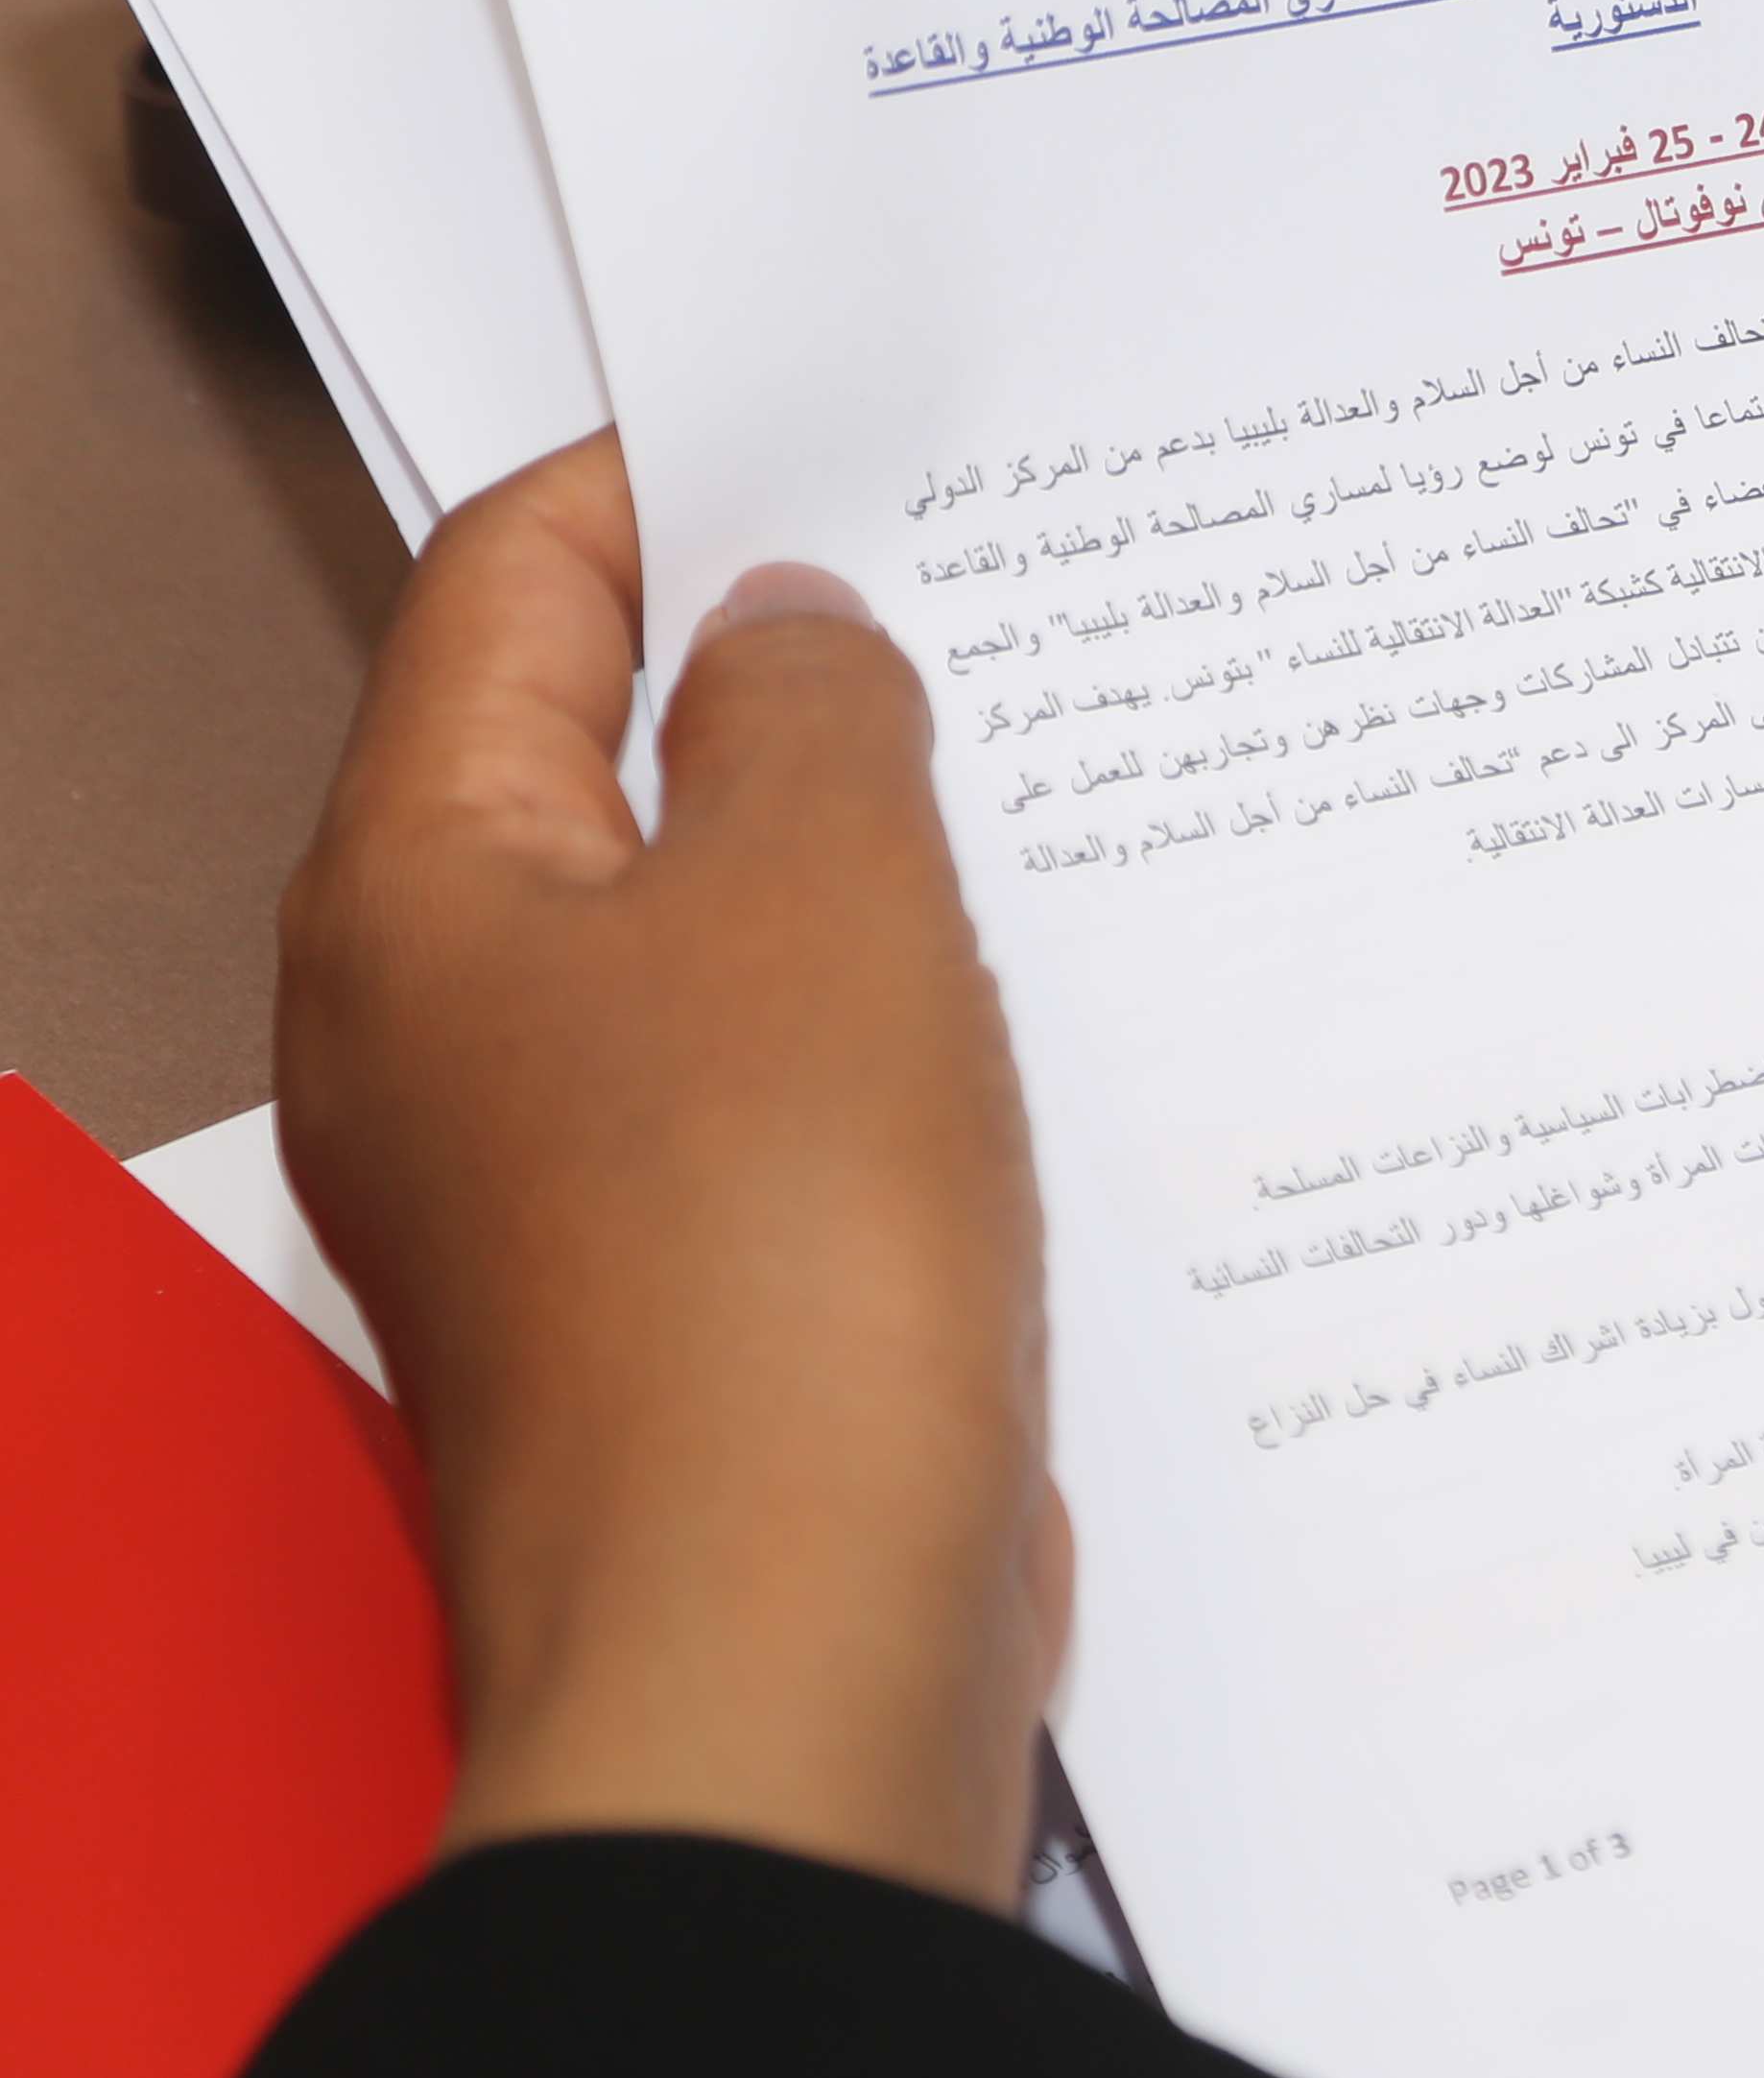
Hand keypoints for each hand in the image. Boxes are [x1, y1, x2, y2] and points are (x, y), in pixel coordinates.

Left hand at [274, 435, 1060, 1912]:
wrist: (782, 1651)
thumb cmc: (770, 1275)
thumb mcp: (824, 889)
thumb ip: (807, 704)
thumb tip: (787, 633)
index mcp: (414, 887)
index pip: (506, 584)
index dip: (666, 478)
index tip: (824, 426)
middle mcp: (436, 1026)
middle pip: (593, 760)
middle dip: (785, 671)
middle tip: (977, 592)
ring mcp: (546, 1175)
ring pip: (702, 936)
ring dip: (859, 860)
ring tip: (1036, 787)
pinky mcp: (673, 1295)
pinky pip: (775, 1093)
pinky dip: (887, 1026)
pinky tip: (1025, 1017)